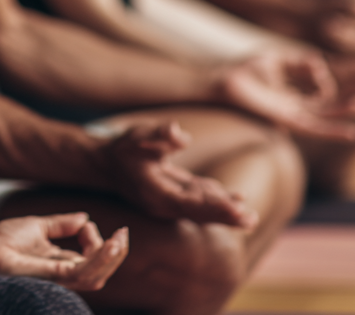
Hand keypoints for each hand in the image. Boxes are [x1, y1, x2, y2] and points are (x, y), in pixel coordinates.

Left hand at [0, 212, 127, 290]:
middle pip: (100, 271)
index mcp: (62, 263)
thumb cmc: (5, 238)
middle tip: (124, 234)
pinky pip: (83, 273)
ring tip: (121, 241)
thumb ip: (62, 224)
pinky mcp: (54, 275)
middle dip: (116, 254)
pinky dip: (99, 260)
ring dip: (112, 258)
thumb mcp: (39, 225)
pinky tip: (108, 245)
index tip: (86, 223)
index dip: (97, 240)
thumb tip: (86, 217)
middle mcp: (64, 274)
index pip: (92, 258)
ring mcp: (60, 277)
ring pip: (97, 276)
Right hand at [96, 121, 256, 227]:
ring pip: (202, 210)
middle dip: (225, 216)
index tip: (236, 209)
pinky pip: (199, 202)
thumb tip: (181, 135)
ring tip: (249, 217)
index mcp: (157, 194)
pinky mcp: (174, 196)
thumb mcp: (137, 137)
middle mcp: (165, 204)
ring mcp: (170, 202)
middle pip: (200, 213)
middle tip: (250, 219)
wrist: (104, 163)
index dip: (215, 208)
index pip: (190, 204)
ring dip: (225, 213)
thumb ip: (160, 136)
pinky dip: (217, 202)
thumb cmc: (122, 148)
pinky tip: (236, 200)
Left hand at [216, 49, 354, 141]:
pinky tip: (351, 132)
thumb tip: (319, 62)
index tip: (326, 64)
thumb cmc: (245, 69)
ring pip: (326, 115)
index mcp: (294, 89)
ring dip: (345, 110)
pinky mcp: (288, 121)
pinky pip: (314, 128)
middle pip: (330, 101)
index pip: (323, 85)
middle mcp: (296, 103)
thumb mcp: (275, 60)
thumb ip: (298, 62)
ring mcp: (293, 112)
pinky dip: (333, 131)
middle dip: (351, 93)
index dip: (330, 75)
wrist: (224, 81)